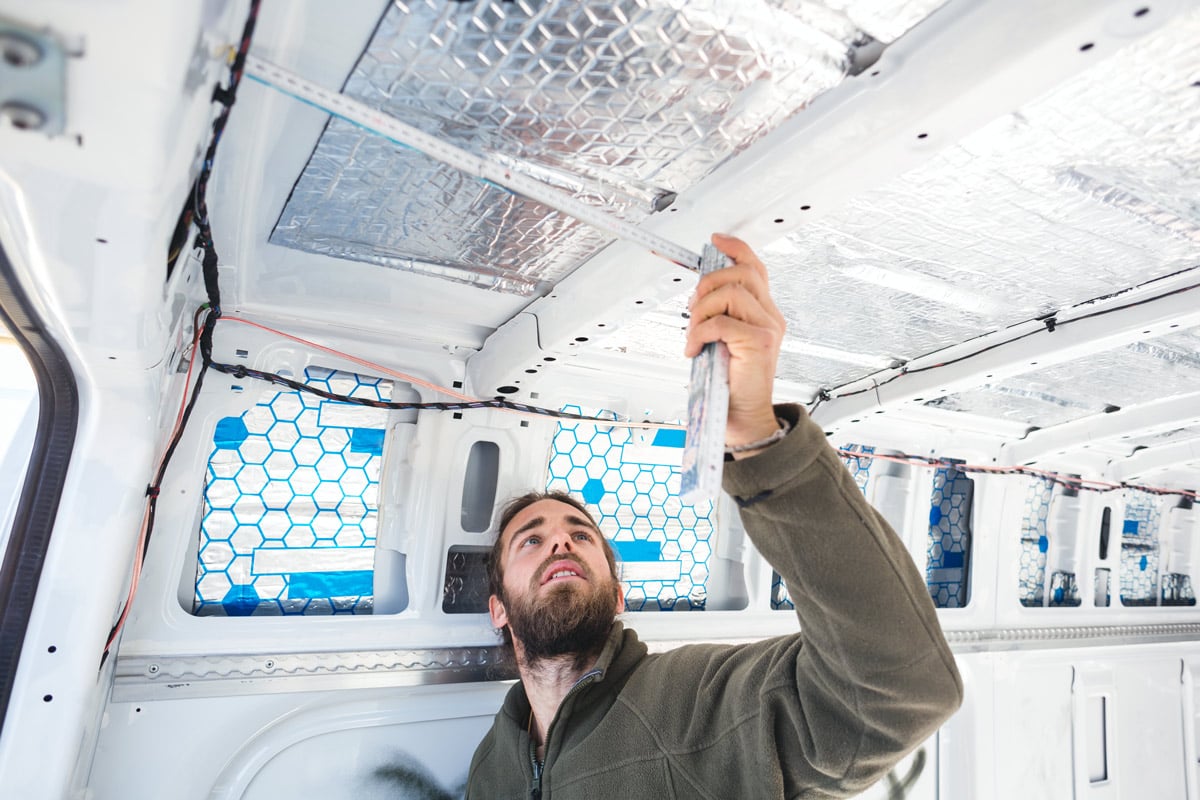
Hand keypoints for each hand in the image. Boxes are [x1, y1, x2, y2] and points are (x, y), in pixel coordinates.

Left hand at [684, 233, 785, 455]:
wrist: (742, 419)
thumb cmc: (730, 383)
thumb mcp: (721, 340)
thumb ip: (718, 315)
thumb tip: (698, 294)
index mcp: (764, 313)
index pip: (756, 268)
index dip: (736, 248)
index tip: (716, 240)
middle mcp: (771, 317)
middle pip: (742, 274)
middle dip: (708, 284)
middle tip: (692, 309)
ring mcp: (768, 329)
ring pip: (730, 293)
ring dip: (701, 311)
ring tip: (694, 334)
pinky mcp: (760, 343)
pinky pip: (722, 322)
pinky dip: (700, 332)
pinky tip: (695, 348)